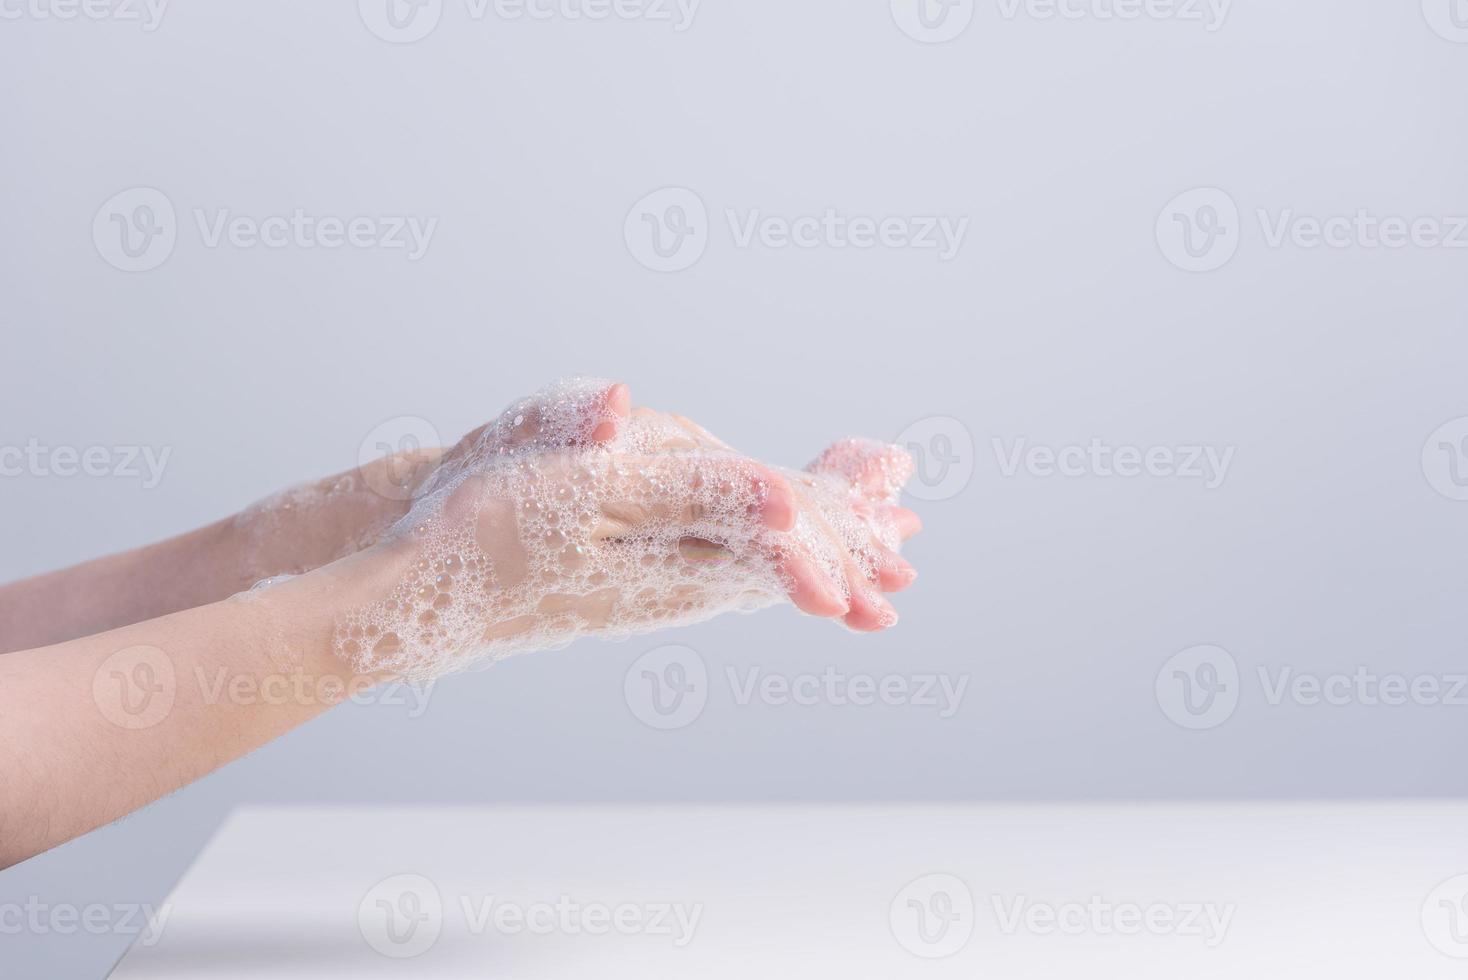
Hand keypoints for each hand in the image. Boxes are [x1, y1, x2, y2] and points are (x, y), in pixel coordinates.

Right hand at [331, 379, 922, 679]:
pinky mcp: (627, 585)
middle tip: (911, 545)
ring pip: (759, 568)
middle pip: (791, 560)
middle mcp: (687, 587)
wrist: (411, 591)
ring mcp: (657, 591)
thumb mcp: (593, 493)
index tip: (907, 511)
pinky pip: (719, 568)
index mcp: (690, 564)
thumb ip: (697, 491)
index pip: (797, 534)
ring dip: (814, 555)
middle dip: (851, 546)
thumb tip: (790, 507)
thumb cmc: (492, 531)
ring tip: (864, 564)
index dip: (850, 517)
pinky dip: (762, 553)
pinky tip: (762, 550)